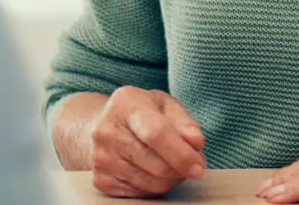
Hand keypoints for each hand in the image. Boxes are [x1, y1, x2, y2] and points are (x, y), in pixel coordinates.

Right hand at [88, 86, 206, 197]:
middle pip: (156, 164)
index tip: (198, 166)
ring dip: (170, 179)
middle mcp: (107, 131)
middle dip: (181, 169)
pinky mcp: (101, 180)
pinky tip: (153, 171)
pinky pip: (140, 194)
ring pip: (150, 183)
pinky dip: (154, 187)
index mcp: (126, 104)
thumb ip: (185, 122)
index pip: (157, 133)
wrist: (100, 125)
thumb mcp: (165, 105)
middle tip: (193, 164)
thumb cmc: (140, 114)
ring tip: (172, 165)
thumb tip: (196, 143)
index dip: (181, 154)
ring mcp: (101, 158)